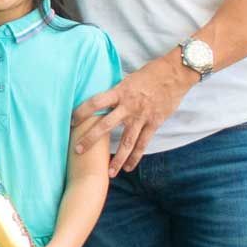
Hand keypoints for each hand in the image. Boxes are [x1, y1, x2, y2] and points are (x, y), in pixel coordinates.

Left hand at [71, 53, 197, 175]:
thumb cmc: (151, 73)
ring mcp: (141, 116)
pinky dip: (135, 157)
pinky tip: (128, 167)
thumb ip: (117, 92)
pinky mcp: (154, 123)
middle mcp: (128, 106)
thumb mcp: (129, 79)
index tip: (71, 121)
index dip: (82, 112)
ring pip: (126, 141)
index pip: (95, 102)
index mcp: (119, 92)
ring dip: (117, 158)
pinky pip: (143, 143)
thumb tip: (103, 100)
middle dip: (90, 139)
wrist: (175, 74)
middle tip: (78, 150)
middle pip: (105, 125)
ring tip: (109, 173)